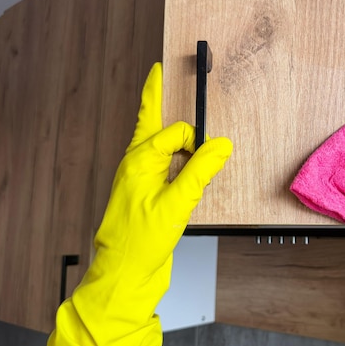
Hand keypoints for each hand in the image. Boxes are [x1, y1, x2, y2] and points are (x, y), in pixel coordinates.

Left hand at [47, 63, 232, 345]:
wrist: (124, 274)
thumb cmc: (142, 242)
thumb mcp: (177, 204)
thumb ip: (200, 171)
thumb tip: (220, 145)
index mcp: (139, 161)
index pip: (173, 133)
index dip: (194, 137)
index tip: (213, 146)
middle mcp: (135, 164)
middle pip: (150, 122)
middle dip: (156, 97)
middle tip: (158, 70)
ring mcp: (137, 178)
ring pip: (154, 143)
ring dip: (169, 131)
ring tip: (174, 112)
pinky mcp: (143, 193)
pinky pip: (159, 164)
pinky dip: (173, 158)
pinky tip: (184, 165)